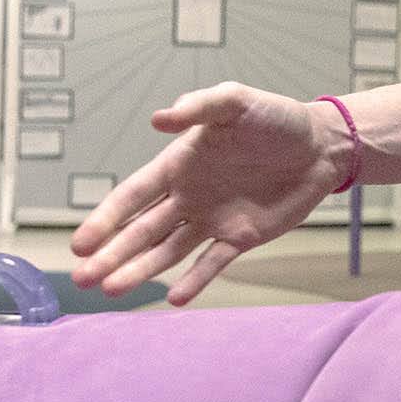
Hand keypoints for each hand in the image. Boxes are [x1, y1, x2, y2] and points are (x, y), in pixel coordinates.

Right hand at [71, 85, 345, 304]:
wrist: (320, 145)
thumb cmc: (275, 118)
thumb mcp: (236, 102)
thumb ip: (200, 107)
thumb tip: (159, 119)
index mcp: (177, 165)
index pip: (132, 196)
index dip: (105, 219)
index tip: (80, 244)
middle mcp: (188, 196)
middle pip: (141, 231)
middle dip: (111, 255)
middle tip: (82, 279)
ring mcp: (212, 219)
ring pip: (168, 251)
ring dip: (140, 270)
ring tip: (113, 291)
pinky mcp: (241, 237)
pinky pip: (213, 263)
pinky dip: (194, 280)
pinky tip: (174, 299)